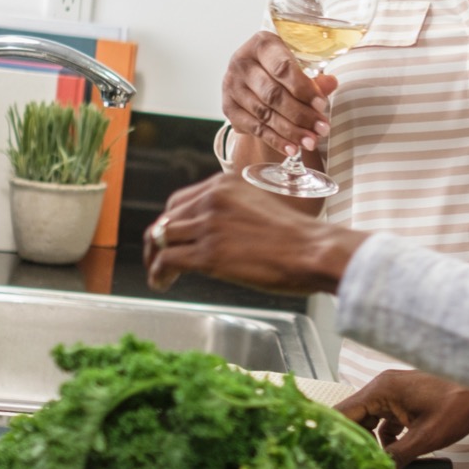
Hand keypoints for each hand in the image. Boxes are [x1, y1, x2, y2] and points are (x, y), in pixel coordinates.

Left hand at [144, 173, 366, 294]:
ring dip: (155, 259)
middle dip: (157, 240)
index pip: (180, 201)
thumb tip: (217, 232)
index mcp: (224, 184)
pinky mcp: (208, 254)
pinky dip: (159, 274)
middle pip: (167, 219)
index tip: (170, 238)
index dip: (170, 222)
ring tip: (160, 275)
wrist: (313, 251)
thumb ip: (234, 212)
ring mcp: (208, 226)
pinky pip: (167, 261)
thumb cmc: (299, 236)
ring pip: (161, 239)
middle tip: (157, 258)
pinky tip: (162, 284)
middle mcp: (212, 199)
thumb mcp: (260, 206)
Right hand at [222, 32, 336, 157]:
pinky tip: (292, 148)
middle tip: (322, 128)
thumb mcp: (298, 65)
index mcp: (262, 44)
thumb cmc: (281, 68)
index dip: (303, 88)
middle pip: (273, 94)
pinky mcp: (228, 108)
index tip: (321, 105)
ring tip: (311, 142)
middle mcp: (242, 62)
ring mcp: (232, 86)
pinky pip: (255, 128)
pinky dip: (276, 140)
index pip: (282, 68)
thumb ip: (313, 77)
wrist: (254, 78)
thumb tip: (331, 83)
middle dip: (301, 114)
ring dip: (291, 131)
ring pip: (264, 114)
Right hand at [335, 371, 468, 466]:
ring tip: (376, 466)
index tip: (323, 454)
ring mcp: (394, 394)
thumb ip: (396, 456)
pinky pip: (386, 422)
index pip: (344, 412)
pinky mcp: (405, 401)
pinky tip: (396, 456)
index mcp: (381, 390)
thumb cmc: (458, 407)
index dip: (332, 433)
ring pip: (371, 422)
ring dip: (373, 444)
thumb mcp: (425, 437)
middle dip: (353, 443)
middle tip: (348, 468)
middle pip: (355, 418)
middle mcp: (383, 388)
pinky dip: (388, 439)